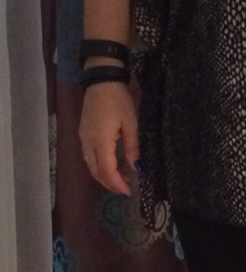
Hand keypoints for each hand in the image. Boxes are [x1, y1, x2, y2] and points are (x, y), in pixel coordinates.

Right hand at [79, 82, 138, 196]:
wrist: (101, 79)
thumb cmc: (118, 99)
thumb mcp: (131, 123)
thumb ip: (132, 147)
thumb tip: (135, 167)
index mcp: (100, 141)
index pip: (107, 171)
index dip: (117, 184)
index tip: (129, 192)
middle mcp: (88, 143)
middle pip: (96, 172)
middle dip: (110, 183)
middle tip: (126, 188)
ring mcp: (83, 138)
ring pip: (91, 165)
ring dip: (105, 175)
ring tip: (122, 177)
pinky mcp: (83, 133)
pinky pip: (89, 156)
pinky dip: (100, 165)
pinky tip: (113, 163)